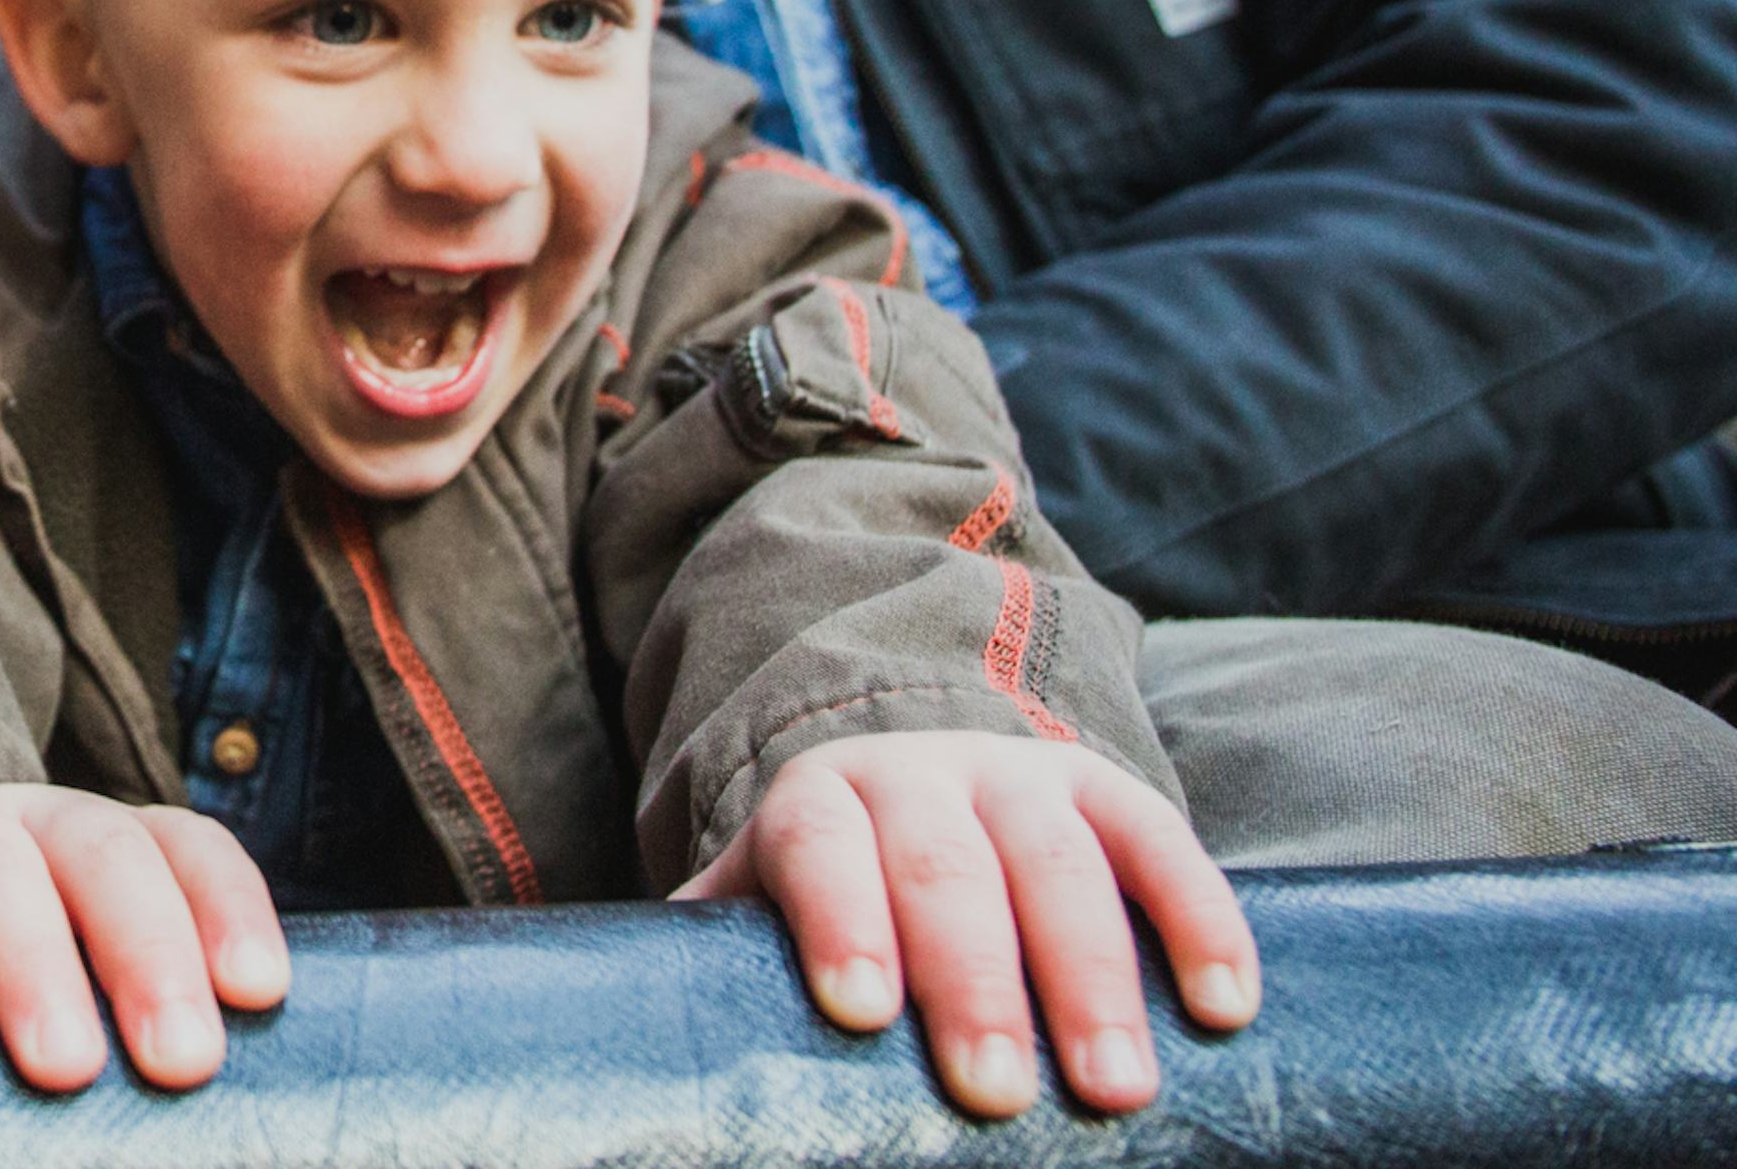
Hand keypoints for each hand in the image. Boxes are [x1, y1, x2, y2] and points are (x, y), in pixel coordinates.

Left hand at [677, 733, 1258, 1118]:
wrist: (912, 781)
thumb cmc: (829, 894)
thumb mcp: (758, 909)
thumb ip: (711, 969)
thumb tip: (641, 1076)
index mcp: (814, 804)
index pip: (818, 852)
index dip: (840, 923)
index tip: (857, 1010)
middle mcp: (917, 777)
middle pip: (945, 872)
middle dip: (974, 982)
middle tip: (996, 1091)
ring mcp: (1019, 780)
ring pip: (1058, 866)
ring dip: (1093, 980)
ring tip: (1117, 1090)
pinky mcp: (1108, 794)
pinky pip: (1160, 845)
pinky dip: (1199, 922)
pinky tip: (1227, 1007)